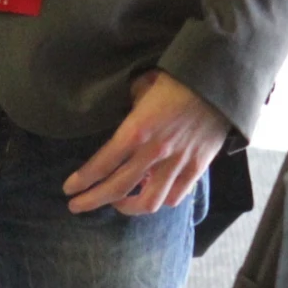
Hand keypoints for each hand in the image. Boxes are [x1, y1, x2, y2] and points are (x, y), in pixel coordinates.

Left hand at [62, 72, 230, 215]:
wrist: (219, 82)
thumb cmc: (177, 80)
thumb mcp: (143, 87)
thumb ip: (128, 110)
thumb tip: (120, 119)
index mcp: (137, 130)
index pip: (102, 163)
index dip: (83, 180)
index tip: (69, 189)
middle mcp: (154, 151)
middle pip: (117, 188)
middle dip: (92, 200)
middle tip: (76, 206)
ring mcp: (177, 162)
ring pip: (148, 202)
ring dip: (128, 207)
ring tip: (118, 203)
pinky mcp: (196, 168)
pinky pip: (174, 196)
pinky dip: (159, 200)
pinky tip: (150, 193)